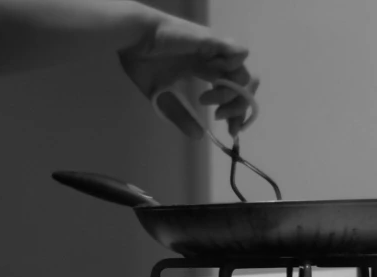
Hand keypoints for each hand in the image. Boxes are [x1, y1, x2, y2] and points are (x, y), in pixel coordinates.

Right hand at [119, 15, 258, 137]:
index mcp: (206, 70)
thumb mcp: (163, 98)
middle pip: (244, 86)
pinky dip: (236, 68)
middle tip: (220, 118)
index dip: (236, 112)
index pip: (233, 92)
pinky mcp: (213, 42)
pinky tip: (216, 80)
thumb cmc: (143, 62)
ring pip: (243, 74)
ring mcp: (215, 51)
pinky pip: (239, 53)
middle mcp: (215, 61)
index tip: (231, 131)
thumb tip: (199, 137)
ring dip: (231, 93)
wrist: (132, 40)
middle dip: (238, 108)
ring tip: (206, 101)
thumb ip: (181, 116)